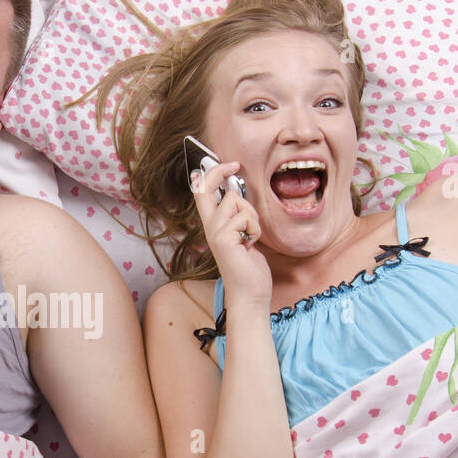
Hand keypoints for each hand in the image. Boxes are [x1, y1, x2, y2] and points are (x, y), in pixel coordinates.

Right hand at [189, 161, 272, 306]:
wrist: (250, 293)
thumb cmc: (249, 266)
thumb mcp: (244, 235)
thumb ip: (239, 216)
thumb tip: (239, 192)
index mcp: (213, 225)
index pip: (202, 193)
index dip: (212, 174)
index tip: (229, 164)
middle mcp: (209, 227)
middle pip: (208, 188)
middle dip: (220, 172)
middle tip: (235, 165)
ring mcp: (215, 233)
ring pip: (236, 201)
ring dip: (252, 215)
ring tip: (251, 235)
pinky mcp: (224, 239)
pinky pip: (244, 218)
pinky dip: (255, 229)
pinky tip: (251, 244)